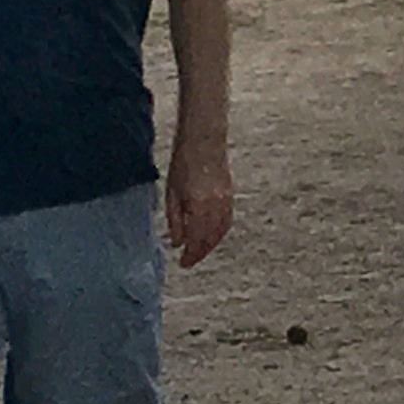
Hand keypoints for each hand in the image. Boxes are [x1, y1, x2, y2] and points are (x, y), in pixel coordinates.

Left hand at [164, 141, 231, 266]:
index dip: (191, 254)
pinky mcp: (231, 194)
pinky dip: (220, 231)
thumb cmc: (183, 163)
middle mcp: (217, 204)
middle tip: (189, 260)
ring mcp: (227, 199)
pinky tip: (211, 235)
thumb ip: (175, 220)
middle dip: (201, 251)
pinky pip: (228, 219)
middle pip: (212, 237)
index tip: (183, 263)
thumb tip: (177, 243)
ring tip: (199, 250)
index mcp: (199, 205)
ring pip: (222, 229)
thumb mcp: (172, 193)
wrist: (204, 140)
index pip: (197, 238)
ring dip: (212, 243)